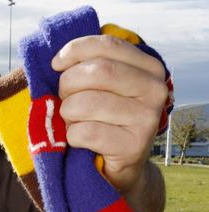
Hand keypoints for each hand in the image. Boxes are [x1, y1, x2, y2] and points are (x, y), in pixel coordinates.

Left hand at [52, 34, 167, 192]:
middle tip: (65, 99)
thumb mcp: (99, 86)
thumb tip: (58, 60)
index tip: (56, 65)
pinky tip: (80, 140)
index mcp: (148, 67)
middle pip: (96, 71)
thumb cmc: (102, 118)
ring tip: (74, 121)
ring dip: (68, 113)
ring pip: (86, 103)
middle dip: (67, 85)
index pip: (106, 45)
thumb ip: (88, 65)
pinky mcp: (134, 146)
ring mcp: (147, 118)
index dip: (74, 51)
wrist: (119, 166)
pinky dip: (72, 136)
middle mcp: (154, 89)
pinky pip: (86, 132)